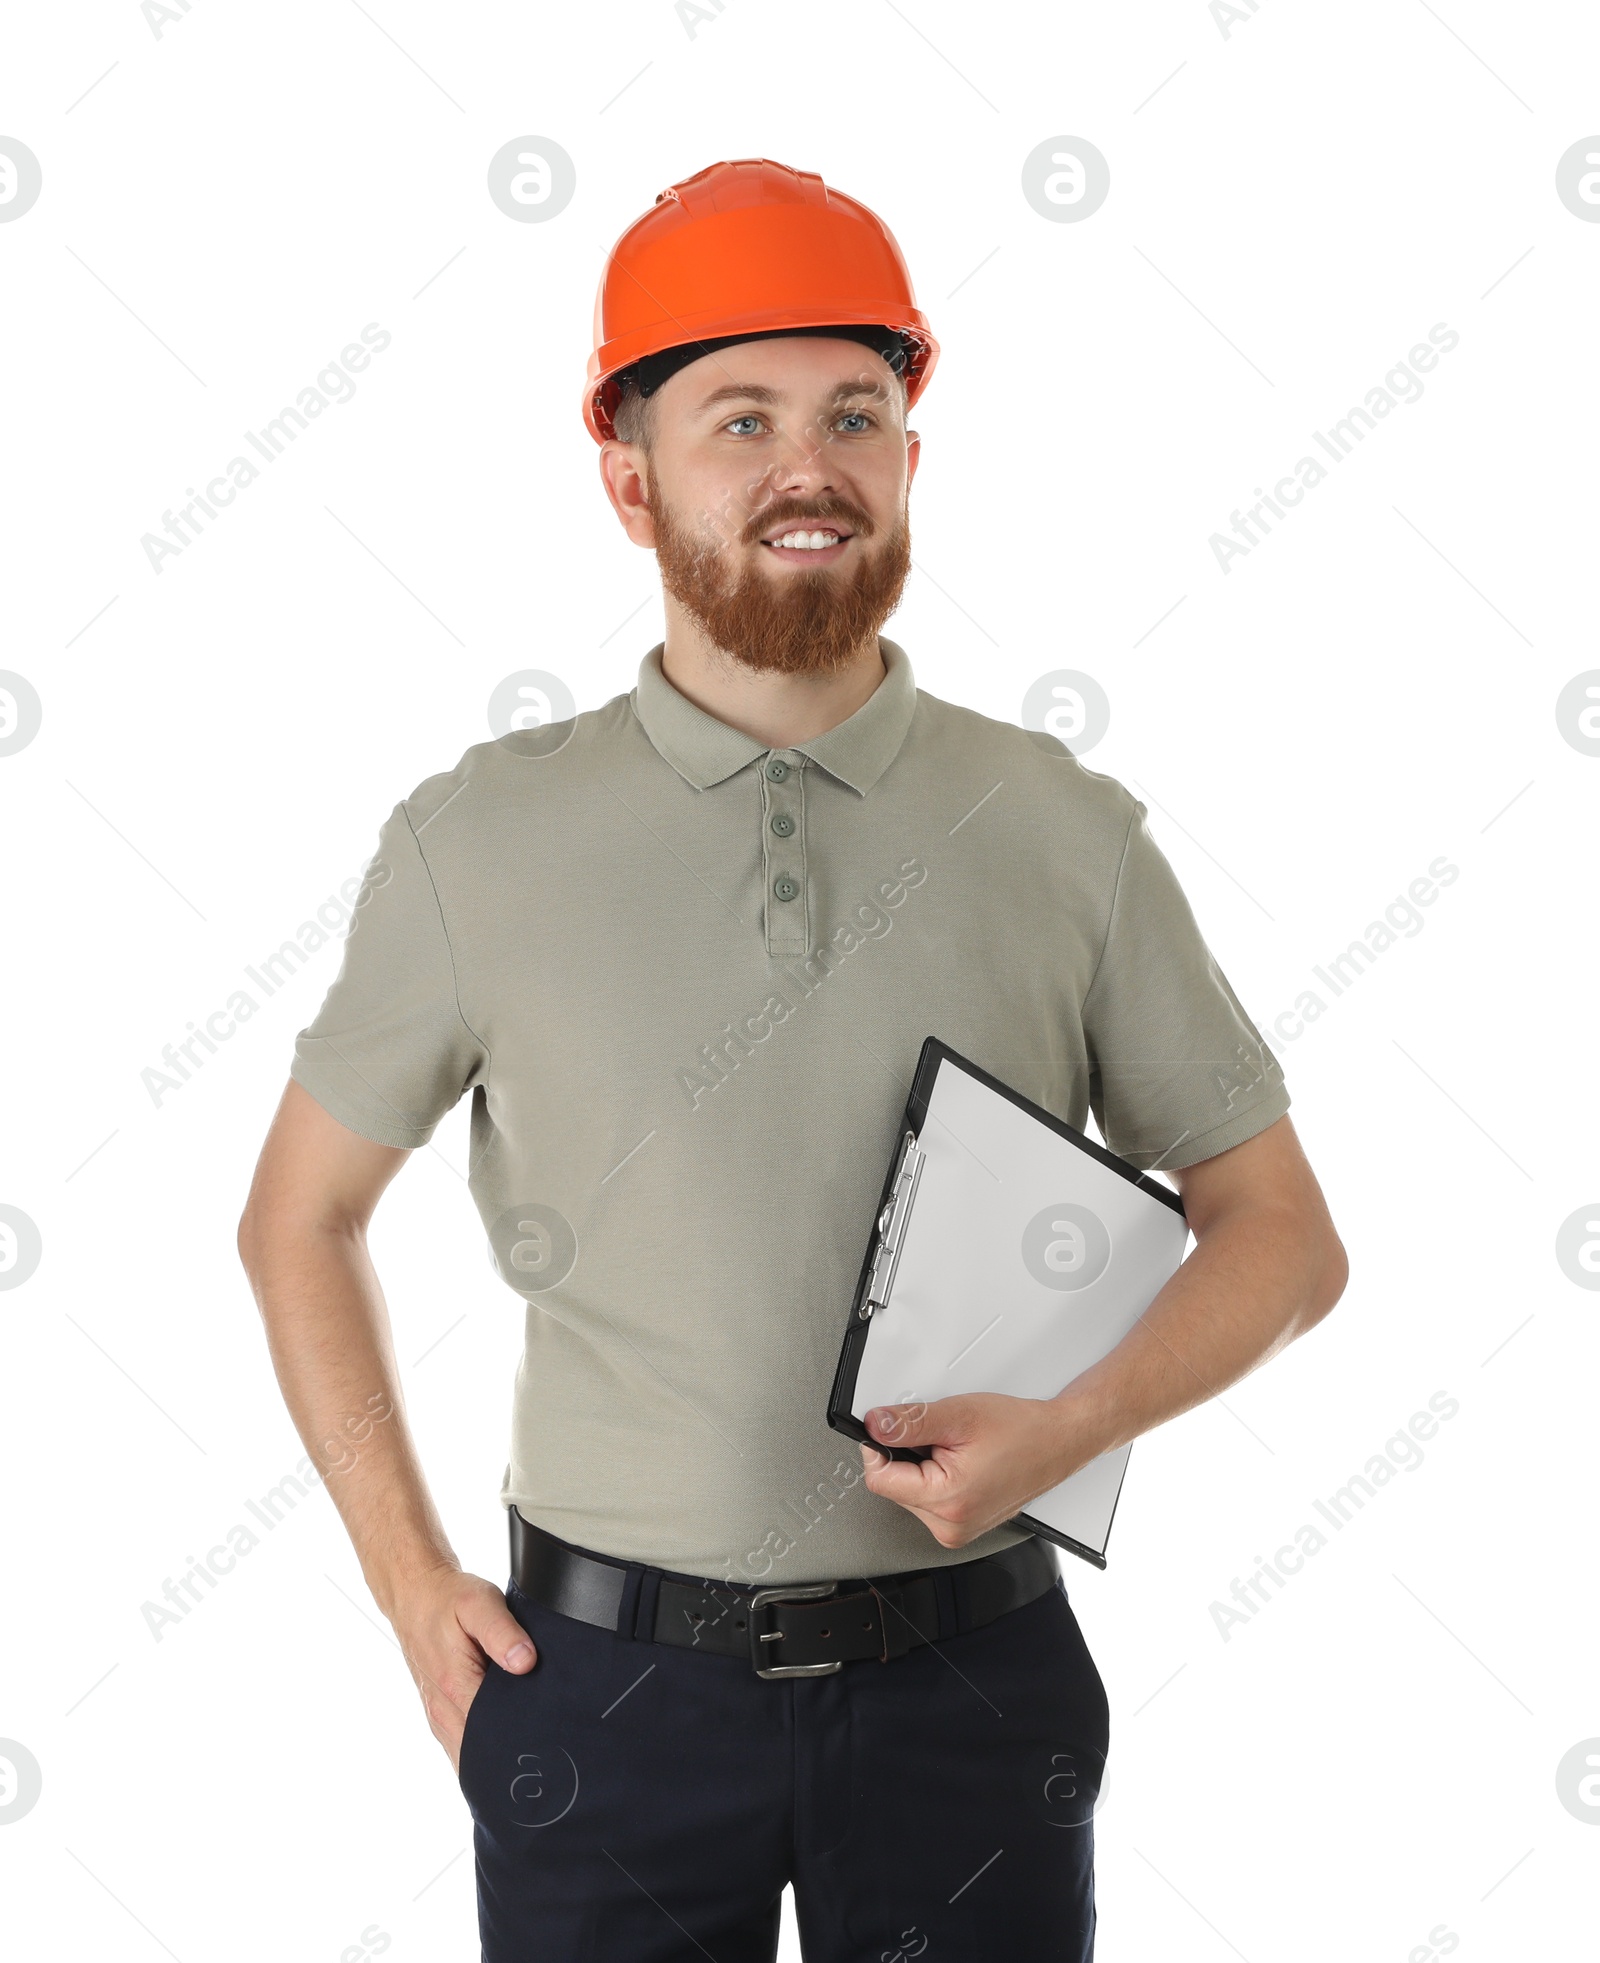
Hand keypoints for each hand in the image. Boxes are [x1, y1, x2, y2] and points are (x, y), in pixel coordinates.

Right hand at [386, 1566, 537, 1773]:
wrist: (414, 1596)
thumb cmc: (448, 1599)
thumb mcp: (479, 1603)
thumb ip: (502, 1633)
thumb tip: (526, 1663)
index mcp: (456, 1687)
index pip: (495, 1733)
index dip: (523, 1735)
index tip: (547, 1734)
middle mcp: (444, 1711)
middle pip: (483, 1751)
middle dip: (512, 1752)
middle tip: (544, 1745)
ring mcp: (439, 1716)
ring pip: (470, 1754)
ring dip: (495, 1753)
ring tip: (526, 1744)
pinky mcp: (439, 1714)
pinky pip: (461, 1745)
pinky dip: (480, 1747)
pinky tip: (501, 1738)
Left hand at [858, 1393, 1086, 1548]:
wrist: (1058, 1442)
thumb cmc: (1022, 1431)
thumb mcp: (958, 1415)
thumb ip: (909, 1422)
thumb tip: (874, 1425)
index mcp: (947, 1502)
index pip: (879, 1479)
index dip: (881, 1447)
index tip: (894, 1429)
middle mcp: (950, 1526)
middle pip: (894, 1486)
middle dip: (909, 1456)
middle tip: (944, 1440)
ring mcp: (957, 1530)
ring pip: (910, 1493)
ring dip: (924, 1468)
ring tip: (958, 1452)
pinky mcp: (962, 1526)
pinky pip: (929, 1500)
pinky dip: (937, 1478)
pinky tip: (961, 1464)